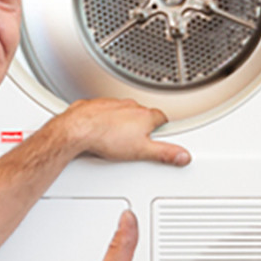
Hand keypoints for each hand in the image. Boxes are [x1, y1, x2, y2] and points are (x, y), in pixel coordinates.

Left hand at [48, 99, 190, 165]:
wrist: (78, 129)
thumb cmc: (105, 137)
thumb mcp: (141, 151)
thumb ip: (164, 153)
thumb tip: (182, 155)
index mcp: (144, 116)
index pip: (162, 118)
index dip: (163, 127)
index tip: (162, 134)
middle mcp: (129, 106)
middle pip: (143, 114)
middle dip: (142, 125)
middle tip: (137, 141)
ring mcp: (112, 104)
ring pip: (123, 112)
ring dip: (123, 122)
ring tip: (117, 139)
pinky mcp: (96, 105)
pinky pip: (104, 111)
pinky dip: (105, 119)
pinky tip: (102, 131)